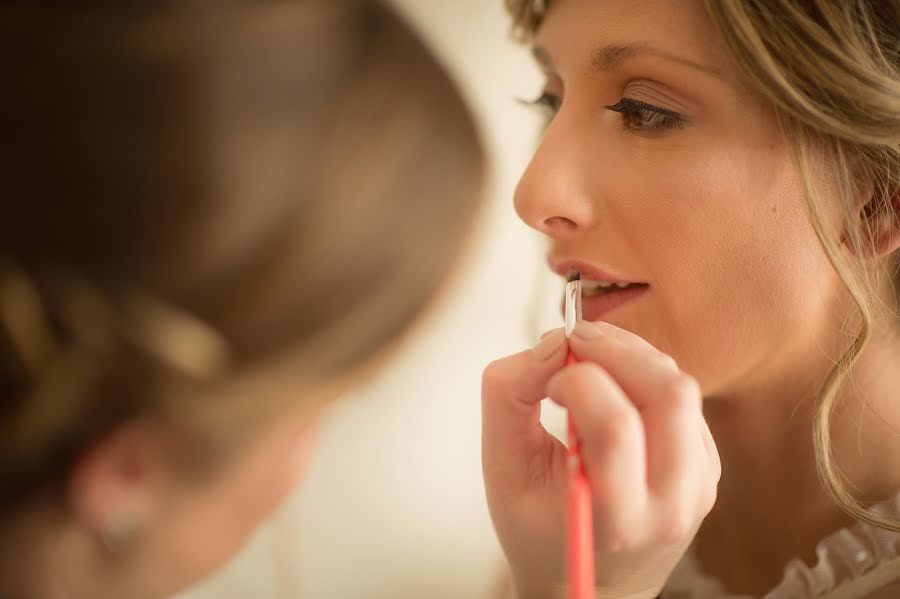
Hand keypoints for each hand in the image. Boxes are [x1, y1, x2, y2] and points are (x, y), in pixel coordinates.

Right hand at [482, 321, 719, 598]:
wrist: (590, 581)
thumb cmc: (540, 531)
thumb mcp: (502, 468)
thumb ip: (507, 395)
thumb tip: (554, 342)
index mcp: (616, 519)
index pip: (615, 426)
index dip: (575, 379)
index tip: (548, 380)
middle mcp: (670, 505)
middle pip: (667, 394)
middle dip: (616, 349)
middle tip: (576, 342)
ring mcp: (698, 485)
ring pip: (682, 388)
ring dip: (634, 355)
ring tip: (592, 357)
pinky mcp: (707, 466)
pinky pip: (685, 399)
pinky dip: (647, 375)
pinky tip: (614, 385)